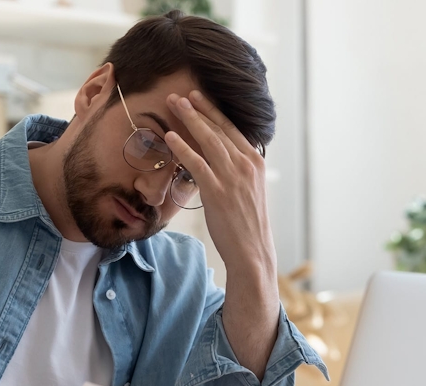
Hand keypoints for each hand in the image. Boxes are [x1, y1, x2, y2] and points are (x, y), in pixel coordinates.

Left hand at [165, 91, 279, 379]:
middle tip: (182, 92)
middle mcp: (247, 165)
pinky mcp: (219, 192)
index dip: (214, 111)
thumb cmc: (247, 225)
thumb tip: (221, 159)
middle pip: (220, 128)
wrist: (253, 253)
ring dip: (189, 119)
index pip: (233, 129)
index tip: (199, 96)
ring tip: (173, 103)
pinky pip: (198, 164)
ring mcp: (233, 177)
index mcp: (255, 162)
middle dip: (199, 108)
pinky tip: (170, 137)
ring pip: (209, 140)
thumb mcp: (248, 192)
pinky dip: (183, 148)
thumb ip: (236, 172)